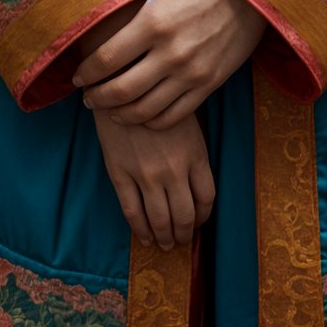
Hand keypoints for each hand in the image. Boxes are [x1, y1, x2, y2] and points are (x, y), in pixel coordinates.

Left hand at [74, 0, 266, 129]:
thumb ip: (137, 22)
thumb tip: (105, 42)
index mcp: (153, 23)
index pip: (106, 59)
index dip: (86, 73)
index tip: (78, 77)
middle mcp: (170, 52)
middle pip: (121, 90)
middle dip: (97, 98)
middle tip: (88, 99)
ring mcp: (191, 72)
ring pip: (145, 110)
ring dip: (121, 114)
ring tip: (111, 111)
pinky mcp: (209, 84)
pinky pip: (174, 115)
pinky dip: (152, 121)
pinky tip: (142, 116)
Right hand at [93, 108, 214, 250]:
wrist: (122, 82)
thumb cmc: (158, 98)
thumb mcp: (187, 120)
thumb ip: (193, 152)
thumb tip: (195, 184)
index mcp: (195, 153)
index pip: (207, 198)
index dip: (204, 216)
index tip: (199, 221)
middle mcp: (173, 168)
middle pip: (185, 215)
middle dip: (185, 234)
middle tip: (182, 242)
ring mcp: (146, 173)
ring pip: (159, 219)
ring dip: (165, 238)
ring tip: (165, 245)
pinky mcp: (120, 173)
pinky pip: (132, 212)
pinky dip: (140, 230)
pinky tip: (144, 238)